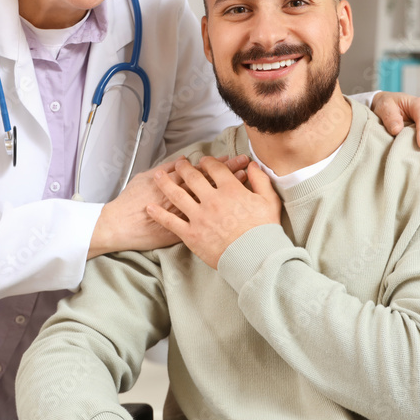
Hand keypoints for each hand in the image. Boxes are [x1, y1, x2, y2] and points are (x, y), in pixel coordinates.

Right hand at [90, 155, 250, 258]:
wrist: (119, 226)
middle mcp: (182, 198)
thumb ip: (164, 169)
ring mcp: (184, 216)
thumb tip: (181, 160)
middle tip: (246, 165)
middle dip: (229, 173)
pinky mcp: (184, 232)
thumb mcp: (145, 178)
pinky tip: (230, 212)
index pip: (202, 171)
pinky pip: (206, 222)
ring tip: (244, 183)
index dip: (218, 164)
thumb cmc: (130, 202)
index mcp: (175, 182)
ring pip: (212, 201)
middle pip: (211, 184)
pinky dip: (219, 216)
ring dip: (229, 191)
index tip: (232, 159)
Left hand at [147, 156, 281, 269]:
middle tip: (179, 164)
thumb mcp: (269, 201)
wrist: (255, 258)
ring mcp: (199, 217)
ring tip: (158, 175)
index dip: (208, 162)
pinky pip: (171, 222)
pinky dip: (158, 214)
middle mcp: (211, 199)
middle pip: (192, 177)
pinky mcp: (191, 234)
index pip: (214, 168)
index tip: (204, 160)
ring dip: (165, 183)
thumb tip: (253, 166)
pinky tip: (149, 207)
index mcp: (230, 190)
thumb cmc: (264, 231)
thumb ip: (260, 180)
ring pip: (177, 195)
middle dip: (184, 168)